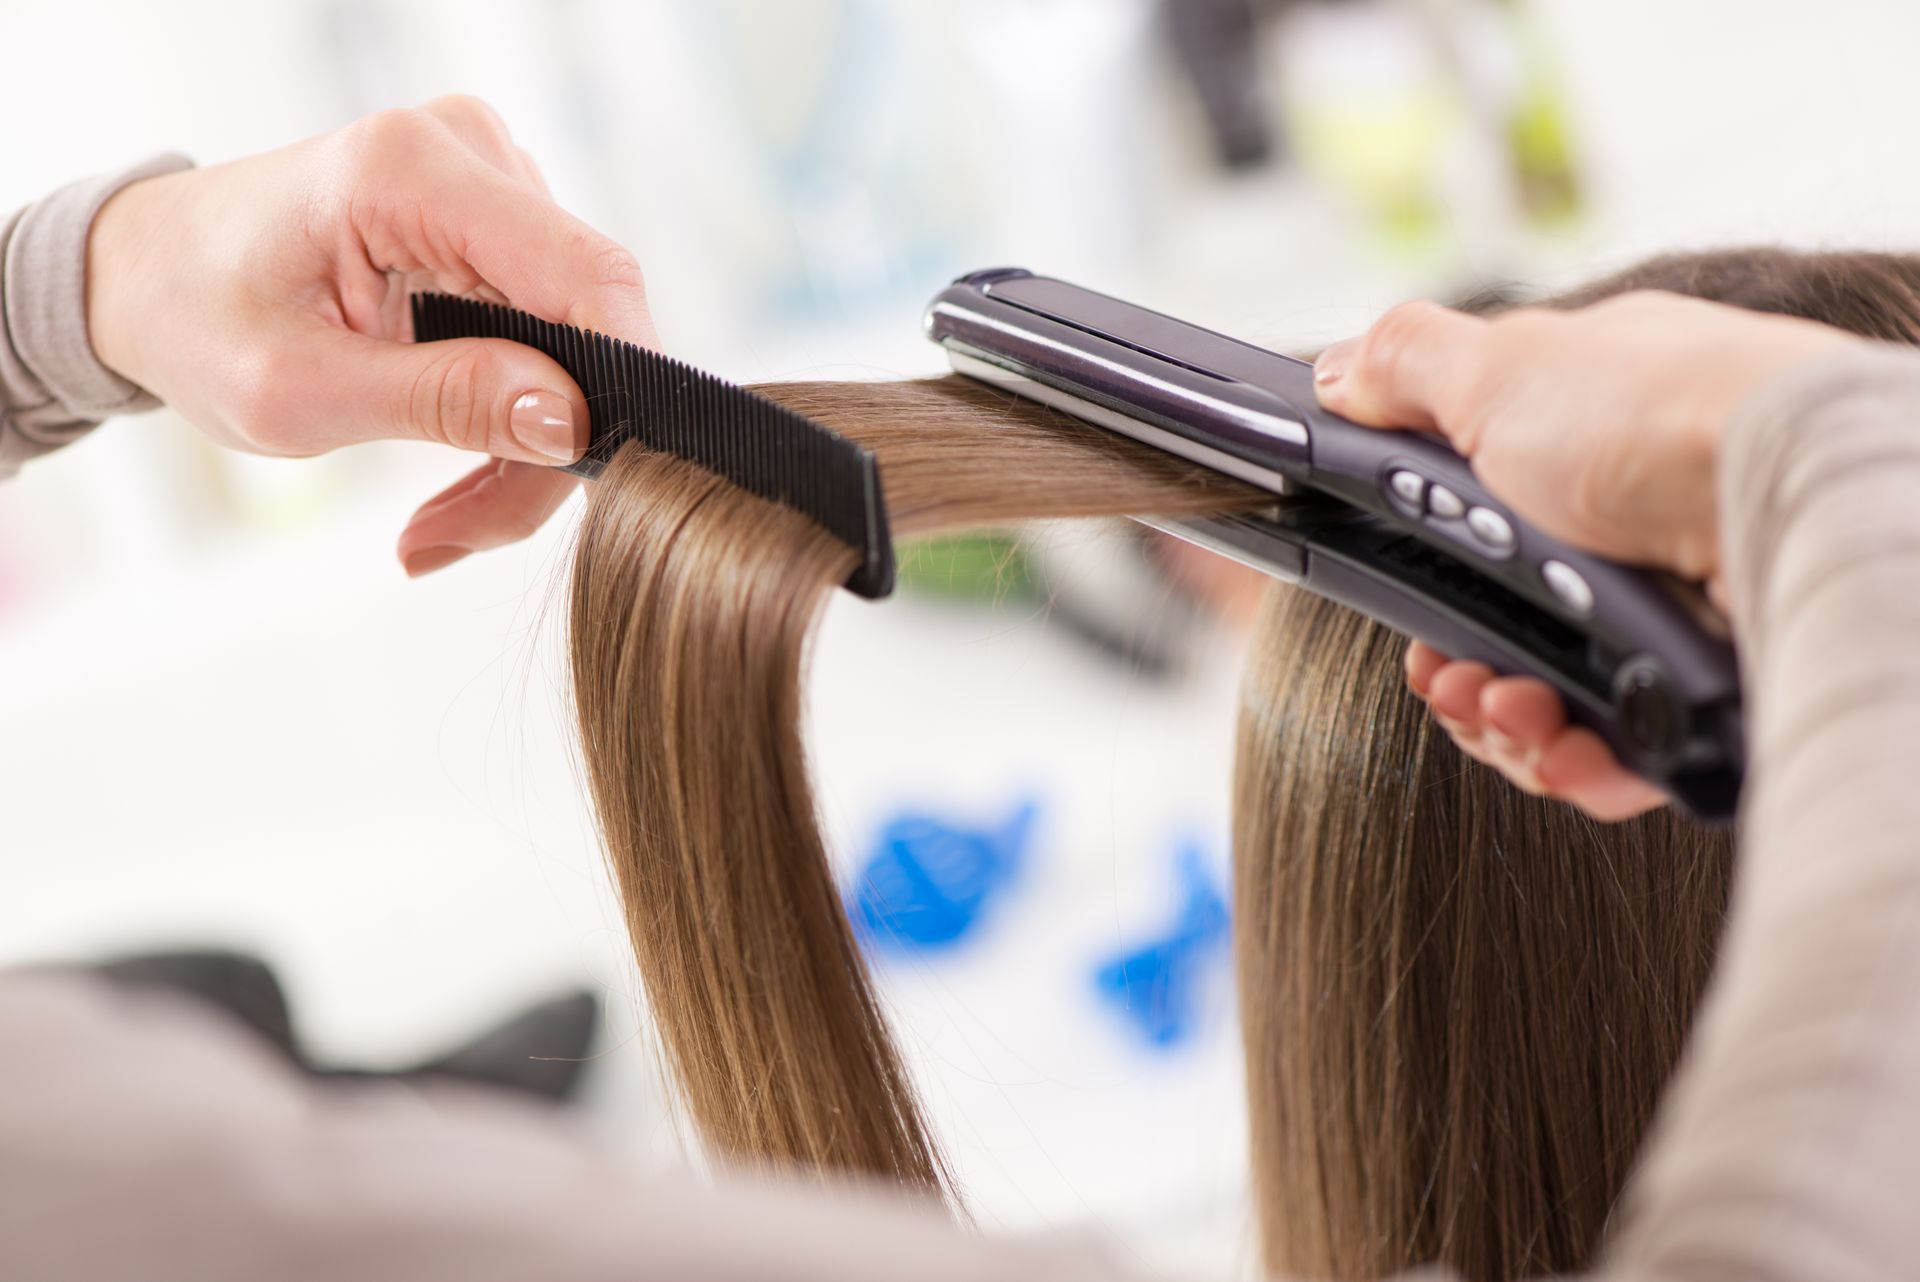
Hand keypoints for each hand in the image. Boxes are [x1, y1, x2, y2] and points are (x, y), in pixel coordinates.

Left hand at [84, 96, 656, 576]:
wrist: (147, 274)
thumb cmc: (196, 318)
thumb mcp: (296, 391)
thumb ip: (439, 400)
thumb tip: (570, 422)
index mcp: (410, 171)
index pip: (583, 272)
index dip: (621, 378)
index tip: (600, 482)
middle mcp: (468, 152)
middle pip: (586, 318)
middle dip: (551, 445)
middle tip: (459, 537)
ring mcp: (492, 181)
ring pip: (579, 339)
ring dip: (530, 446)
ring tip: (443, 519)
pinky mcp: (499, 222)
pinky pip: (554, 335)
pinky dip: (519, 414)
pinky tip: (461, 461)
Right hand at [1313, 290, 1852, 818]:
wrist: (1789, 500)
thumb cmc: (1657, 417)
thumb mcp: (1496, 367)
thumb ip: (1405, 368)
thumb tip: (1338, 370)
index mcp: (1581, 446)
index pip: (1480, 531)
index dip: (1429, 583)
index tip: (1406, 612)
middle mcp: (1631, 529)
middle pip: (1509, 634)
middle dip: (1461, 673)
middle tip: (1453, 677)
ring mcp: (1672, 612)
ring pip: (1556, 706)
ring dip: (1507, 723)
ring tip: (1514, 706)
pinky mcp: (1709, 691)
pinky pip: (1620, 756)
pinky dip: (1579, 762)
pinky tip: (1567, 744)